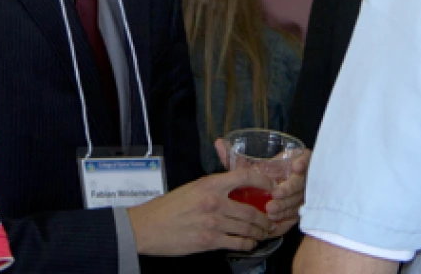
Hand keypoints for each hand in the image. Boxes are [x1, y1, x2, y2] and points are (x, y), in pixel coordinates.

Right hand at [126, 169, 274, 255]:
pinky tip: (250, 243)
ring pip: (248, 228)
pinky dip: (248, 244)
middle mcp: (214, 202)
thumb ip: (214, 188)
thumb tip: (237, 189)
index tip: (272, 187)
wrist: (148, 227)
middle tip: (271, 220)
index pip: (245, 176)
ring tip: (264, 233)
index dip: (264, 181)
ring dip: (260, 232)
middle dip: (266, 218)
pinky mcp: (209, 241)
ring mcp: (212, 223)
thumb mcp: (192, 188)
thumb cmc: (169, 207)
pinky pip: (237, 243)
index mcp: (210, 184)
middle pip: (251, 210)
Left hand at [213, 138, 309, 236]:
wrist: (261, 202)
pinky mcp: (296, 214)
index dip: (304, 163)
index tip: (295, 166)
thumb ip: (234, 158)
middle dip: (290, 189)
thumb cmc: (255, 180)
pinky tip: (276, 223)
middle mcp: (299, 180)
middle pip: (302, 184)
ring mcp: (300, 197)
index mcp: (292, 164)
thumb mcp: (246, 170)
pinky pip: (295, 218)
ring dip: (286, 205)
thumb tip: (218, 142)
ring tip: (271, 210)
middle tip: (276, 194)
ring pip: (299, 201)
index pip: (306, 160)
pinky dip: (286, 221)